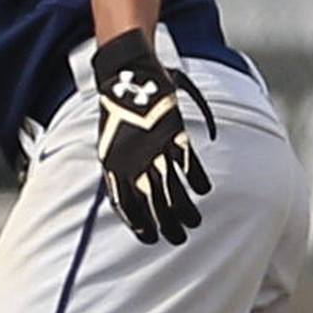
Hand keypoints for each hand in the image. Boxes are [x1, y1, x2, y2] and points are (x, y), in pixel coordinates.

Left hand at [89, 29, 214, 245]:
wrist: (127, 74)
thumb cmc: (118, 108)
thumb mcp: (109, 140)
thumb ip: (119, 166)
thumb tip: (126, 188)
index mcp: (113, 165)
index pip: (125, 205)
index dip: (138, 224)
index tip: (149, 237)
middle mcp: (132, 161)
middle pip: (151, 203)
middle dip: (165, 224)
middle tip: (178, 239)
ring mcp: (153, 149)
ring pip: (172, 189)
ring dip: (184, 210)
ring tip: (194, 224)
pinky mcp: (173, 134)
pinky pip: (187, 164)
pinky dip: (197, 180)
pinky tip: (203, 191)